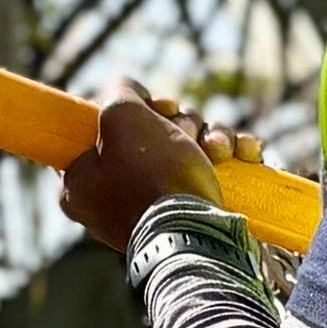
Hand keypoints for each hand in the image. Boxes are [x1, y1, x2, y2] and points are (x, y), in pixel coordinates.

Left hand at [61, 84, 222, 253]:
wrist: (197, 237)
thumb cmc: (152, 175)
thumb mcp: (120, 115)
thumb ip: (117, 92)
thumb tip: (127, 91)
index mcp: (82, 185)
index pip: (100, 133)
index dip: (132, 111)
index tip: (150, 106)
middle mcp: (113, 201)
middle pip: (150, 137)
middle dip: (178, 123)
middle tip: (184, 130)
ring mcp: (156, 211)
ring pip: (187, 150)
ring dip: (210, 138)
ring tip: (217, 151)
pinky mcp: (196, 217)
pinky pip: (213, 174)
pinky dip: (230, 158)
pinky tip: (244, 154)